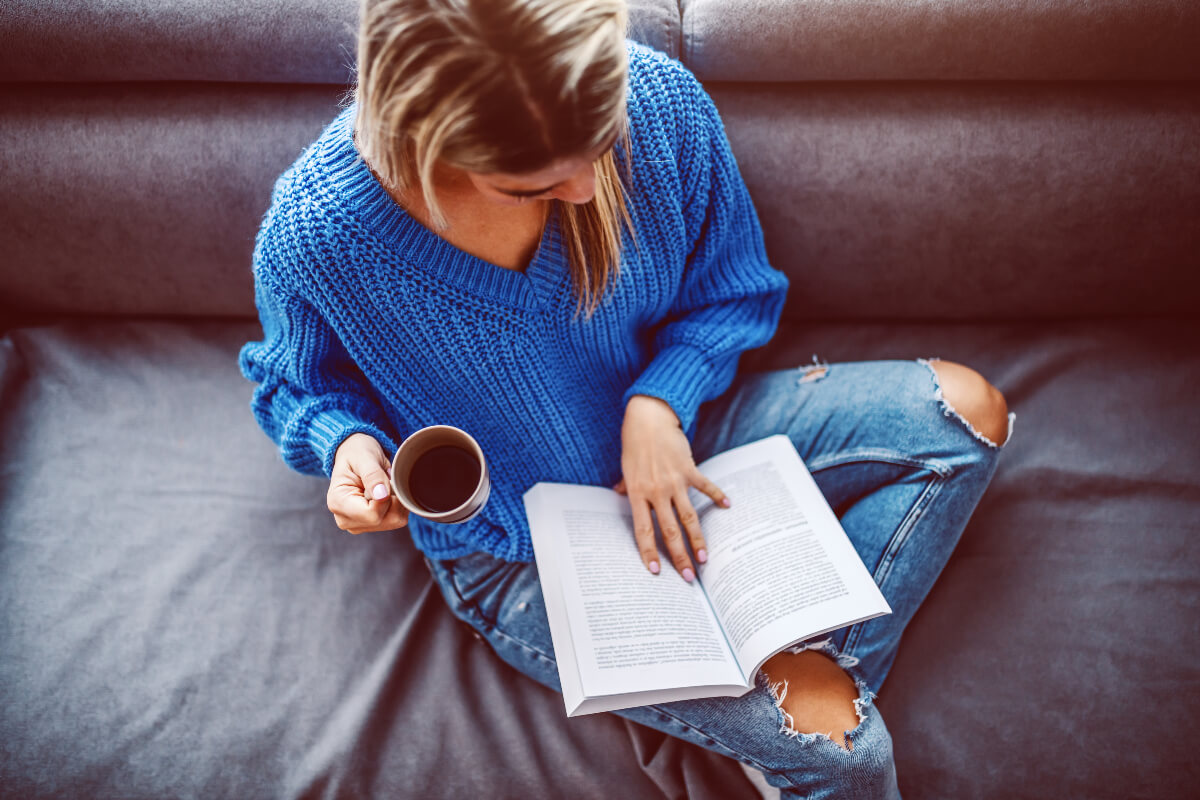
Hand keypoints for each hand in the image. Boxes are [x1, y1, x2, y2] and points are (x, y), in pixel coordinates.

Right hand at [328, 433, 408, 533]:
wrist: (354, 455)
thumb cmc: (357, 454)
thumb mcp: (364, 458)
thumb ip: (373, 475)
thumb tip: (382, 496)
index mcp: (338, 503)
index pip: (372, 514)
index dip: (386, 498)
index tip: (383, 479)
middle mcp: (345, 519)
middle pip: (384, 520)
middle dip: (392, 499)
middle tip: (384, 480)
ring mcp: (357, 525)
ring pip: (393, 522)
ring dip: (396, 502)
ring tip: (384, 486)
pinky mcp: (369, 525)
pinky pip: (396, 520)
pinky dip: (397, 506)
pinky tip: (386, 493)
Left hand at [617, 395, 729, 579]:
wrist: (649, 418)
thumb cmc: (634, 443)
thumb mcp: (626, 467)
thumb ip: (625, 486)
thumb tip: (617, 495)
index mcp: (637, 494)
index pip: (643, 531)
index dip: (649, 553)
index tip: (657, 572)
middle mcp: (656, 491)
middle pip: (669, 531)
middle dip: (679, 556)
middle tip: (689, 578)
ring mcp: (674, 481)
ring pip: (688, 517)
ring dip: (697, 540)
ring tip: (704, 558)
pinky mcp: (689, 470)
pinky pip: (705, 487)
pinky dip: (717, 496)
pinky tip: (727, 506)